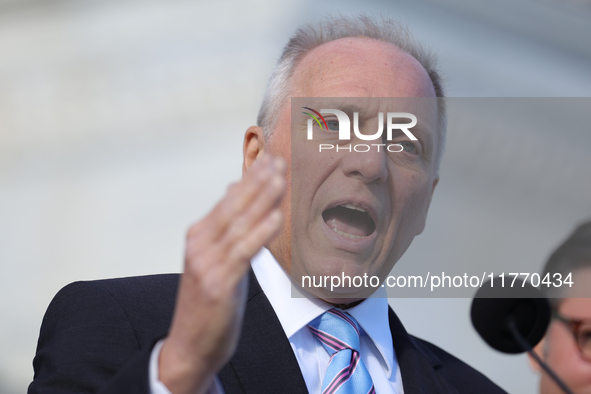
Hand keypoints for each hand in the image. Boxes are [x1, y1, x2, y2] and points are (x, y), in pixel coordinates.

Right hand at [159, 153, 285, 393]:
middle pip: (233, 206)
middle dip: (258, 181)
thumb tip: (233, 189)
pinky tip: (277, 216)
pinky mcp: (218, 284)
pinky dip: (260, 232)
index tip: (271, 158)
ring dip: (262, 198)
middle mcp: (200, 244)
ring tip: (280, 177)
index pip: (229, 199)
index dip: (251, 178)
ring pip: (239, 223)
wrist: (189, 346)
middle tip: (280, 159)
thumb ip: (225, 225)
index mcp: (199, 236)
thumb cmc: (208, 302)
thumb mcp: (214, 259)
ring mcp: (207, 263)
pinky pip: (243, 252)